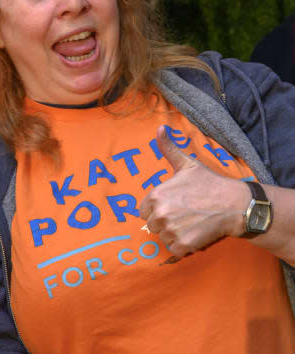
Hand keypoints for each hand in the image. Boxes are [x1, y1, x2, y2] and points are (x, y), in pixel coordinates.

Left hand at [140, 125, 247, 257]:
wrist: (235, 205)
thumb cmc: (210, 184)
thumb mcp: (187, 164)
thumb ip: (169, 148)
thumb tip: (160, 128)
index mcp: (156, 195)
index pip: (144, 210)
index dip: (158, 209)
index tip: (174, 207)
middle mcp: (159, 213)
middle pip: (153, 225)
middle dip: (166, 223)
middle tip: (185, 216)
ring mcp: (171, 230)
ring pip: (164, 238)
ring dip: (175, 235)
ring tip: (192, 224)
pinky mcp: (183, 245)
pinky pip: (174, 250)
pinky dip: (184, 246)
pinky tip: (195, 234)